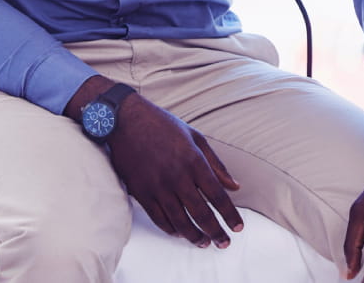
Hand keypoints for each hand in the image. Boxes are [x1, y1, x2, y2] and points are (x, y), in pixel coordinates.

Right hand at [67, 79, 243, 248]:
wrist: (125, 120)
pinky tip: (180, 233)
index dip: (230, 214)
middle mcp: (177, 176)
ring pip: (180, 220)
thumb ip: (216, 164)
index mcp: (194, 160)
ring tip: (204, 243)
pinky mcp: (141, 192)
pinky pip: (158, 218)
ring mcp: (157, 186)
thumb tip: (234, 186)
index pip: (217, 194)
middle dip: (216, 231)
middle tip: (224, 243)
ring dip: (194, 235)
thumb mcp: (195, 137)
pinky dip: (171, 229)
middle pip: (201, 212)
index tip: (238, 227)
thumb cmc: (163, 125)